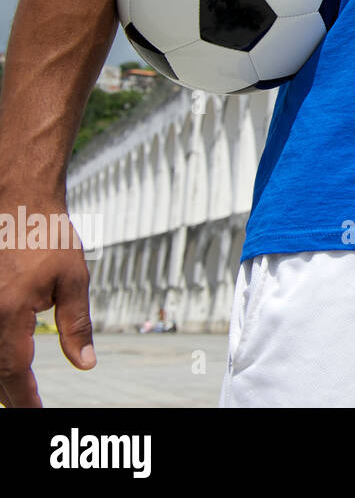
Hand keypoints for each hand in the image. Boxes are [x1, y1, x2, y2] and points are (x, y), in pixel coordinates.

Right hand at [0, 200, 95, 407]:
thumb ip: (76, 326)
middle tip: (28, 406)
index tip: (36, 414)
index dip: (25, 398)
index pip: (13, 372)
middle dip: (9, 392)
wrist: (17, 201)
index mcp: (8, 313)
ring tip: (17, 389)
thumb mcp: (73, 280)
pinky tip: (4, 357)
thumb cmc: (48, 235)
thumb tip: (85, 364)